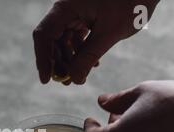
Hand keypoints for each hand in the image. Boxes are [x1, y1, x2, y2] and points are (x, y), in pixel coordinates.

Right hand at [33, 0, 159, 84]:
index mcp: (66, 7)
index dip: (42, 59)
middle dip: (57, 62)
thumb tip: (74, 80)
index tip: (46, 80)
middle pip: (50, 39)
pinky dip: (80, 52)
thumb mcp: (109, 33)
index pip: (44, 35)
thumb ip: (88, 57)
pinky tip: (92, 63)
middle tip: (65, 82)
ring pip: (62, 40)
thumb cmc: (131, 2)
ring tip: (79, 76)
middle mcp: (66, 8)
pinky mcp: (84, 15)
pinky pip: (74, 37)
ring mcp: (74, 11)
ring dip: (69, 60)